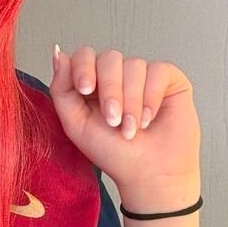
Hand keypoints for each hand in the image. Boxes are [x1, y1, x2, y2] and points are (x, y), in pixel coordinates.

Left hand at [48, 46, 200, 195]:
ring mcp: (143, 76)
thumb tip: (58, 53)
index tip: (85, 90)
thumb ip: (62, 89)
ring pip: (134, 65)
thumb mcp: (76, 124)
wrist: (149, 173)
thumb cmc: (113, 153)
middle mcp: (118, 76)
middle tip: (113, 121)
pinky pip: (157, 71)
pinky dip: (151, 97)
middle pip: (109, 58)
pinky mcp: (169, 80)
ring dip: (130, 101)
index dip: (83, 67)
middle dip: (109, 90)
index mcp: (93, 83)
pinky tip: (149, 119)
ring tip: (132, 129)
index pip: (84, 55)